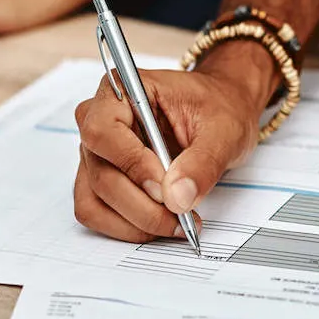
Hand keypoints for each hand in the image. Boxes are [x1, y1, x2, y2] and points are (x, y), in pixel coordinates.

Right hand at [72, 45, 273, 242]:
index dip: (131, 164)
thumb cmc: (217, 109)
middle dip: (141, 205)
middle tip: (181, 215)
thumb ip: (202, 162)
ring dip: (134, 222)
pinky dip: (126, 228)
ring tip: (175, 223)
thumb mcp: (224, 130)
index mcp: (121, 91)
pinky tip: (159, 224)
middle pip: (100, 174)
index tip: (165, 186)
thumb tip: (177, 197)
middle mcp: (97, 121)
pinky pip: (96, 213)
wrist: (220, 113)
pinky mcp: (99, 179)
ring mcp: (95, 153)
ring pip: (95, 200)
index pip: (103, 131)